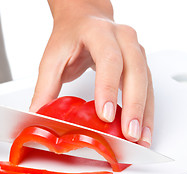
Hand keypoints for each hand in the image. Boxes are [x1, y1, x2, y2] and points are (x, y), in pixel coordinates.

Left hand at [30, 0, 152, 146]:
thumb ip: (45, 87)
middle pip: (135, 72)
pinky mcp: (140, 65)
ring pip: (146, 83)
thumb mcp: (53, 58)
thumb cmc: (70, 36)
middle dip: (133, 106)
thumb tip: (38, 115)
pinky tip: (143, 130)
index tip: (105, 115)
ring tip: (140, 140)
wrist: (84, 20)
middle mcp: (123, 39)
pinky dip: (147, 112)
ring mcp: (135, 50)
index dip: (107, 88)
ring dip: (145, 114)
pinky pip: (148, 89)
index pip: (108, 59)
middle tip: (128, 134)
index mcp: (99, 33)